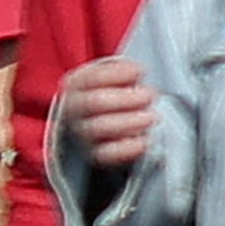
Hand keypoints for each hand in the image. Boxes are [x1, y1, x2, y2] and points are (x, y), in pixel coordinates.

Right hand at [54, 45, 154, 175]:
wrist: (94, 123)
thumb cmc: (110, 92)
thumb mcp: (110, 77)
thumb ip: (121, 72)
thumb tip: (137, 71)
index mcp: (75, 84)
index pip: (91, 78)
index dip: (117, 74)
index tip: (140, 71)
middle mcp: (74, 109)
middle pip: (95, 102)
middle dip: (125, 98)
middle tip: (150, 95)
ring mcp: (82, 133)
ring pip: (99, 128)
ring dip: (129, 121)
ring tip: (150, 117)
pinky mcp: (94, 154)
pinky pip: (106, 154)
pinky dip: (126, 148)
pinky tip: (144, 141)